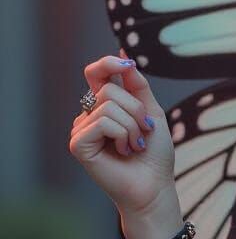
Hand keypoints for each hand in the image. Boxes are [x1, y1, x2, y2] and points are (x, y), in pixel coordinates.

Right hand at [68, 46, 177, 218]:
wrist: (154, 184)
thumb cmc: (154, 152)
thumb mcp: (152, 111)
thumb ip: (137, 85)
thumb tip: (124, 54)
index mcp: (105, 106)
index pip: (96, 73)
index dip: (108, 63)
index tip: (127, 65)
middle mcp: (89, 115)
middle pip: (109, 89)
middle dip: (137, 109)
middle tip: (145, 131)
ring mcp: (81, 130)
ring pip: (108, 106)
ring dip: (133, 126)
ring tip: (135, 145)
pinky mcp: (78, 144)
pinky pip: (102, 123)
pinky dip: (122, 134)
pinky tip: (124, 151)